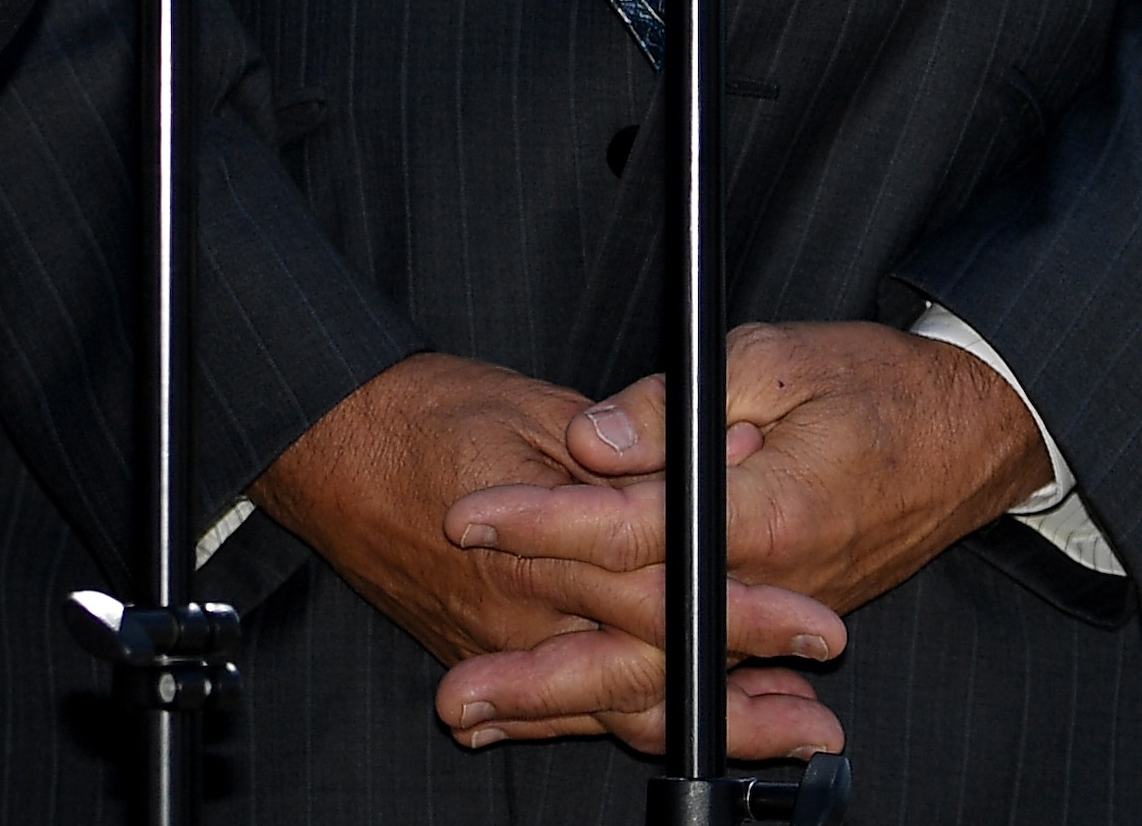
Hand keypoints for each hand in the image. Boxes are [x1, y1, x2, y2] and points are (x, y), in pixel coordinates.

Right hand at [252, 350, 843, 758]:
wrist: (323, 444)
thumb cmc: (422, 414)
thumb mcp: (531, 409)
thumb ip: (629, 448)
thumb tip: (725, 444)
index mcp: (537, 547)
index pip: (659, 594)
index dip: (740, 614)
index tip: (812, 622)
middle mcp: (518, 614)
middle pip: (649, 673)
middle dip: (742, 698)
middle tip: (818, 715)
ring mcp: (495, 648)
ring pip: (614, 707)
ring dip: (704, 723)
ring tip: (784, 732)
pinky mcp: (476, 657)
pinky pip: (561, 714)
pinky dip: (625, 724)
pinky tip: (683, 728)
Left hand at [433, 319, 1042, 743]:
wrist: (977, 433)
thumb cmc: (877, 385)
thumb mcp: (771, 360)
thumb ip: (671, 408)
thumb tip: (589, 443)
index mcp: (766, 514)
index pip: (629, 530)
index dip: (542, 525)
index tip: (467, 520)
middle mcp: (772, 583)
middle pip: (637, 638)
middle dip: (540, 673)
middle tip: (456, 695)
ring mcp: (779, 611)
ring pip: (664, 671)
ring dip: (574, 700)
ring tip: (487, 717)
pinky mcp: (781, 617)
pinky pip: (697, 669)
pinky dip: (633, 695)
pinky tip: (569, 709)